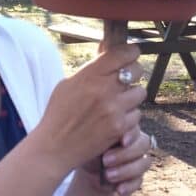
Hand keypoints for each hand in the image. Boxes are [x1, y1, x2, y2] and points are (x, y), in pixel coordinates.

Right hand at [35, 43, 147, 173]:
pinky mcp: (120, 127)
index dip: (130, 52)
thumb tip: (107, 50)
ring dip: (132, 96)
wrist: (55, 146)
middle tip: (125, 79)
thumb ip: (91, 69)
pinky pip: (136, 115)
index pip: (122, 53)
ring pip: (140, 92)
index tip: (131, 54)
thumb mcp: (68, 83)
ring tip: (119, 101)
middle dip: (133, 72)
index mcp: (89, 75)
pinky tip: (116, 118)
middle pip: (137, 70)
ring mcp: (114, 109)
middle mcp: (104, 89)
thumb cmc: (59, 113)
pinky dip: (129, 116)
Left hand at [81, 125, 155, 194]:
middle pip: (143, 144)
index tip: (122, 141)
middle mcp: (135, 143)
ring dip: (127, 170)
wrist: (88, 174)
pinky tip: (118, 189)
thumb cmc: (89, 152)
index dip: (132, 134)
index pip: (135, 127)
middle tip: (105, 161)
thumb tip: (109, 132)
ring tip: (108, 175)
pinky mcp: (137, 178)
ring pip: (144, 162)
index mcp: (125, 130)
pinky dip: (129, 185)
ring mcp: (138, 161)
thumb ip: (103, 135)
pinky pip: (140, 180)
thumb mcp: (92, 142)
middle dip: (125, 154)